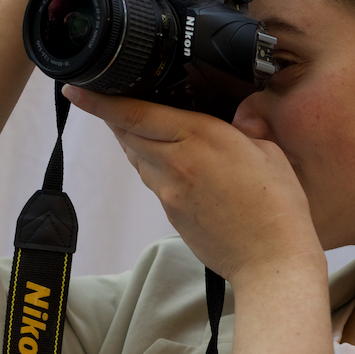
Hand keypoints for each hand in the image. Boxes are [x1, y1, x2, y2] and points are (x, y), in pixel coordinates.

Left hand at [66, 89, 324, 286]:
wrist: (270, 263)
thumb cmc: (279, 209)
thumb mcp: (270, 153)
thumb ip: (249, 127)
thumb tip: (241, 117)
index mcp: (200, 138)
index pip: (135, 114)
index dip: (100, 102)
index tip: (75, 89)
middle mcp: (176, 163)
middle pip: (127, 133)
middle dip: (114, 115)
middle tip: (106, 97)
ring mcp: (169, 193)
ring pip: (137, 157)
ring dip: (133, 139)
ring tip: (137, 124)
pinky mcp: (171, 214)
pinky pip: (153, 180)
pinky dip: (152, 164)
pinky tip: (170, 161)